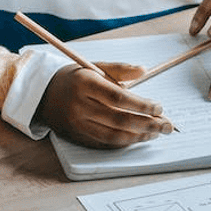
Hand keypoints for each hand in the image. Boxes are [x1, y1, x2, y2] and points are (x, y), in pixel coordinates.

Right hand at [36, 63, 173, 148]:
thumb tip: (143, 71)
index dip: (142, 105)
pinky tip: (138, 138)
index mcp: (85, 84)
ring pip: (114, 135)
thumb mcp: (94, 67)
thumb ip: (120, 69)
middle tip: (167, 125)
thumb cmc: (74, 78)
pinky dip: (124, 142)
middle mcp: (80, 105)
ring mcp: (77, 123)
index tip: (159, 107)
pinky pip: (105, 143)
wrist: (42, 93)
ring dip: (139, 136)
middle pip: (119, 120)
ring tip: (156, 133)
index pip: (119, 98)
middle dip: (148, 124)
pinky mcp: (77, 136)